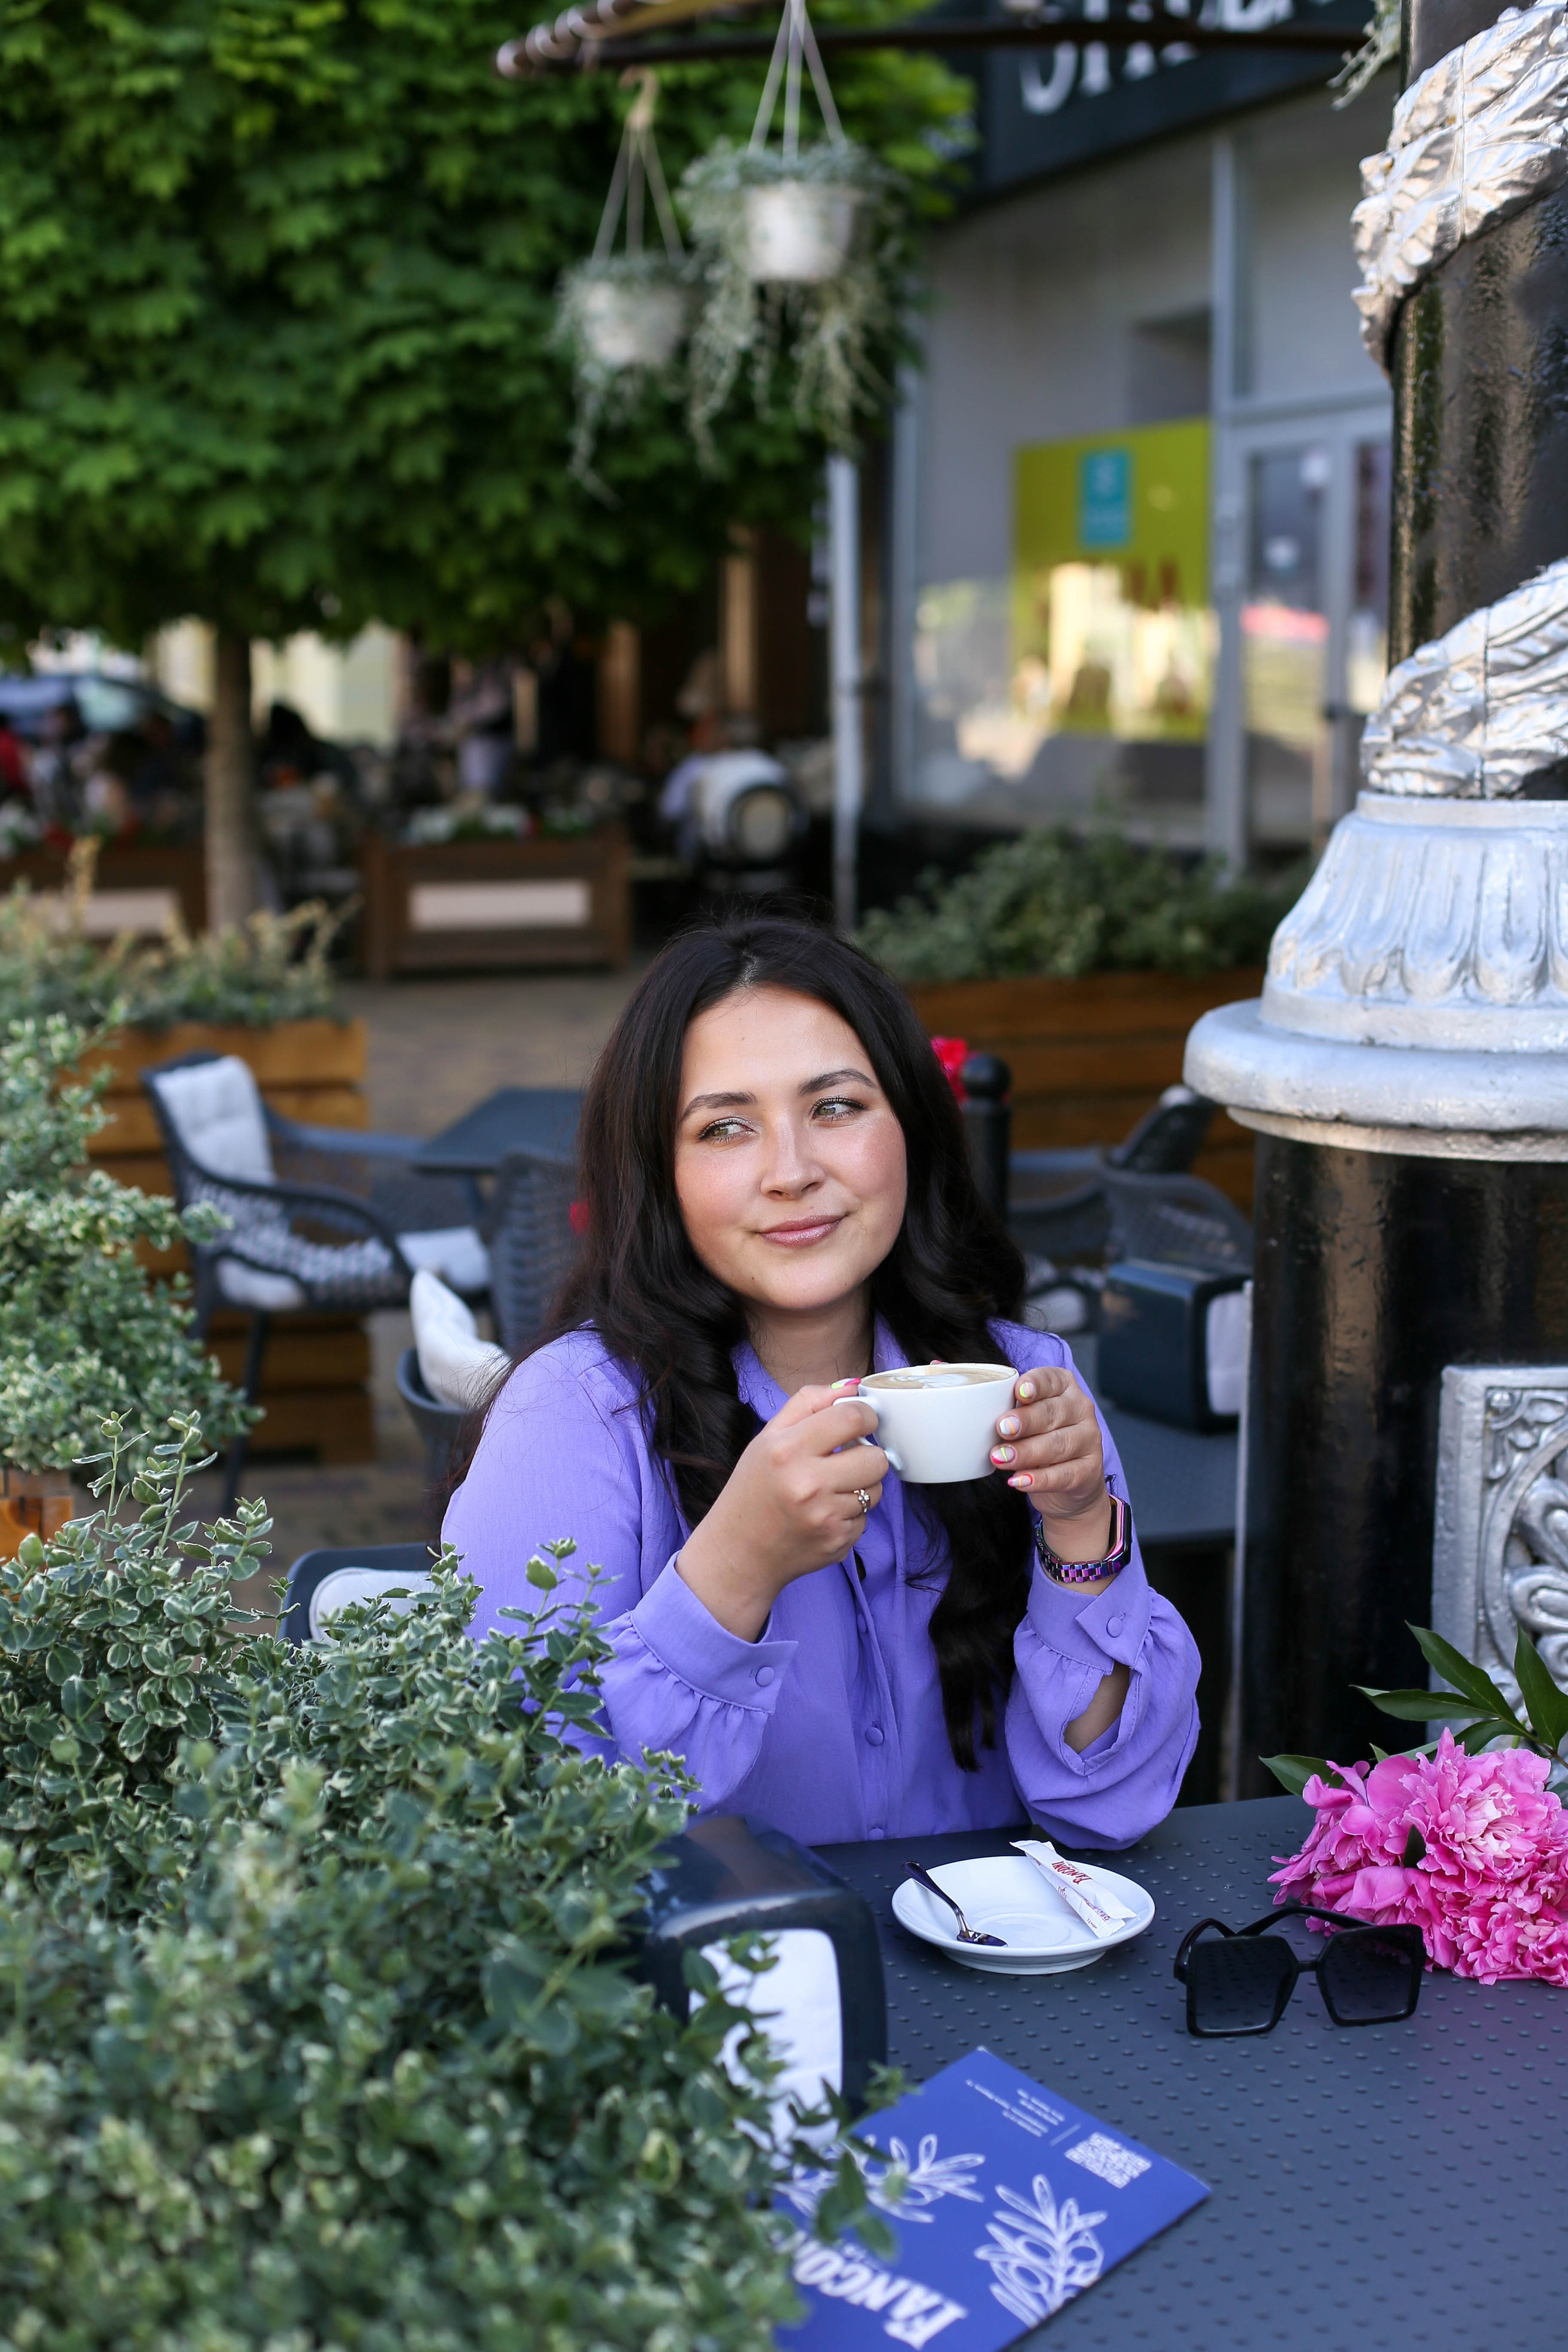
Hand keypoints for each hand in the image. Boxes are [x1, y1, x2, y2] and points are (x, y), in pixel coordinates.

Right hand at [676, 1386, 887, 1639]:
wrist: (740, 1551)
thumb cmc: (753, 1488)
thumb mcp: (768, 1437)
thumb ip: (808, 1404)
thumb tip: (852, 1386)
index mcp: (788, 1449)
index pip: (853, 1418)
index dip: (865, 1416)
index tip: (861, 1421)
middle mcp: (808, 1484)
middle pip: (875, 1457)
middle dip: (867, 1454)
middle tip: (847, 1458)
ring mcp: (825, 1517)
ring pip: (876, 1489)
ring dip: (861, 1485)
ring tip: (832, 1488)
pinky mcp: (838, 1542)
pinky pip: (866, 1518)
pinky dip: (851, 1514)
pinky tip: (824, 1514)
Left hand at [989, 1365, 1110, 1562]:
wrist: (1069, 1485)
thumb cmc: (1035, 1437)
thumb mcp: (1015, 1413)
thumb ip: (982, 1391)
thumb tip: (935, 1366)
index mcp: (1062, 1386)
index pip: (1050, 1379)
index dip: (1036, 1384)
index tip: (1018, 1392)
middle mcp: (1080, 1408)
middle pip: (1052, 1413)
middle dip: (1025, 1421)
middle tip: (1000, 1429)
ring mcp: (1089, 1440)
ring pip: (1058, 1444)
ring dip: (1027, 1452)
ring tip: (999, 1459)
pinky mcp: (1089, 1471)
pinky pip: (1065, 1474)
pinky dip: (1040, 1479)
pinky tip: (1018, 1481)